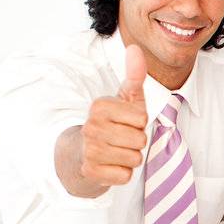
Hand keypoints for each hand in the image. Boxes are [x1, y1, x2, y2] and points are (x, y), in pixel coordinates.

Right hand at [79, 43, 148, 187]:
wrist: (82, 154)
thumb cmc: (111, 124)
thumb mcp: (124, 99)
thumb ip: (133, 75)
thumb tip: (135, 48)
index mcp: (100, 106)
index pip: (142, 119)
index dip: (139, 124)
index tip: (124, 123)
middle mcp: (91, 126)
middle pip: (140, 141)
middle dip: (136, 142)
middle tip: (120, 139)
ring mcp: (89, 150)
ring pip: (135, 159)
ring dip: (130, 158)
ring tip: (116, 151)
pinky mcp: (91, 171)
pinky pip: (125, 175)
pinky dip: (122, 173)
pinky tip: (110, 165)